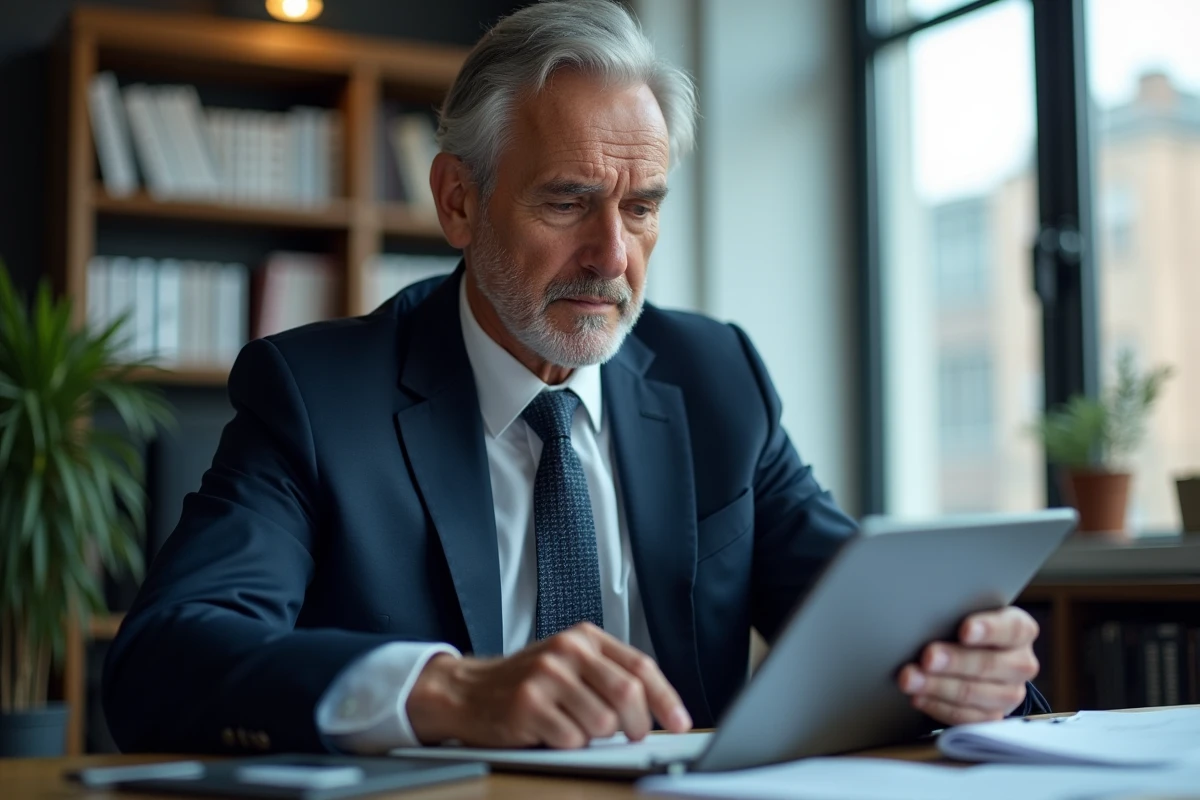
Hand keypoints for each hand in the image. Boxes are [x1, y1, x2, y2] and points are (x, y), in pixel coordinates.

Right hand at [406, 622, 692, 747]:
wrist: (468, 690)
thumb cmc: (527, 681)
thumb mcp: (570, 663)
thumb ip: (608, 674)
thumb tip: (657, 708)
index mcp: (584, 637)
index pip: (640, 666)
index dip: (666, 698)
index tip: (680, 721)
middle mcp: (567, 650)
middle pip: (628, 693)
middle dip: (638, 724)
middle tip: (633, 735)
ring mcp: (546, 675)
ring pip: (602, 723)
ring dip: (597, 737)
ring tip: (576, 727)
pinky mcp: (528, 704)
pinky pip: (571, 739)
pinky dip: (569, 745)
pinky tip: (551, 732)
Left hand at [897, 606, 1039, 725]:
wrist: (970, 660)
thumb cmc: (963, 629)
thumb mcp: (964, 615)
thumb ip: (955, 614)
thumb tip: (925, 615)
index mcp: (1019, 630)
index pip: (1013, 629)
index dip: (989, 629)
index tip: (965, 630)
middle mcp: (1020, 663)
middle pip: (990, 664)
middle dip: (954, 661)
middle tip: (927, 657)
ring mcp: (1010, 693)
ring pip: (975, 693)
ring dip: (938, 687)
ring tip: (910, 679)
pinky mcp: (992, 717)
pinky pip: (965, 716)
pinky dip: (938, 706)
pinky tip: (918, 697)